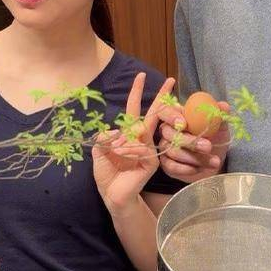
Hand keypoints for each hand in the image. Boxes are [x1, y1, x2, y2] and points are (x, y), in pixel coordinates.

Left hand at [92, 73, 173, 212]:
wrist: (112, 194)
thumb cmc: (107, 173)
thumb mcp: (99, 150)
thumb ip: (105, 136)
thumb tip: (117, 130)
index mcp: (130, 134)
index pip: (135, 109)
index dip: (137, 92)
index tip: (141, 75)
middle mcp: (143, 139)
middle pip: (154, 114)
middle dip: (162, 96)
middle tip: (171, 80)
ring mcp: (150, 150)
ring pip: (142, 132)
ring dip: (125, 140)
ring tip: (115, 151)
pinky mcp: (152, 162)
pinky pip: (141, 148)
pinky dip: (128, 150)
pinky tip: (120, 155)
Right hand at [156, 97, 230, 182]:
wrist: (214, 162)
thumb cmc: (215, 140)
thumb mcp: (220, 127)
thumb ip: (220, 116)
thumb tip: (223, 106)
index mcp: (178, 115)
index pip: (165, 110)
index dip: (170, 116)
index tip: (184, 123)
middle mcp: (168, 130)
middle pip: (169, 133)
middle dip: (190, 141)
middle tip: (208, 147)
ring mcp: (165, 147)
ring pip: (173, 151)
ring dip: (194, 157)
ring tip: (214, 162)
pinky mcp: (166, 164)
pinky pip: (171, 166)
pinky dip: (187, 168)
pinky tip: (199, 168)